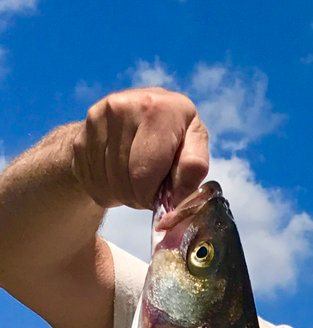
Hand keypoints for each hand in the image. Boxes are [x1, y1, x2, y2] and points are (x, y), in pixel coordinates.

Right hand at [71, 88, 209, 210]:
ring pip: (107, 183)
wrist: (136, 114)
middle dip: (138, 197)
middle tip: (148, 193)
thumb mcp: (194, 143)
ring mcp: (96, 118)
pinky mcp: (81, 133)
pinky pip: (90, 180)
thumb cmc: (174, 133)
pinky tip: (119, 180)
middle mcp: (123, 106)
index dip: (151, 196)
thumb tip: (176, 199)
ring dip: (122, 195)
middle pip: (124, 180)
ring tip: (136, 184)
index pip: (144, 174)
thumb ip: (193, 167)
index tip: (160, 197)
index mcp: (158, 109)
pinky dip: (105, 190)